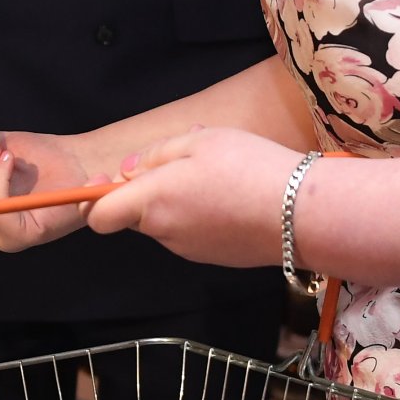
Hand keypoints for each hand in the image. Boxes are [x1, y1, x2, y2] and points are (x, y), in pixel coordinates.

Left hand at [84, 127, 302, 267]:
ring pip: (166, 223)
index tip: (111, 179)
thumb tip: (129, 171)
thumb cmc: (248, 167)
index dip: (96, 199)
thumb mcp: (199, 140)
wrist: (302, 214)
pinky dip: (200, 217)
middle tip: (185, 162)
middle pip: (135, 215)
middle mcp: (164, 231)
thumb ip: (154, 155)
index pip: (99, 216)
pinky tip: (231, 198)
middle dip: (148, 191)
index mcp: (152, 201)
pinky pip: (192, 234)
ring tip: (216, 176)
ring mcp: (189, 249)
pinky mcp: (213, 259)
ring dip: (178, 202)